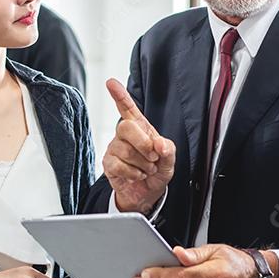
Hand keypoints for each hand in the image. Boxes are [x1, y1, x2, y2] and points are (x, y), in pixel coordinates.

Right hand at [103, 79, 175, 214]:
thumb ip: (168, 149)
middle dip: (142, 143)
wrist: (147, 194)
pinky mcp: (109, 163)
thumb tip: (159, 144)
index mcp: (141, 128)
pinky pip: (118, 165)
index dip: (120, 95)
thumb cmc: (156, 171)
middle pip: (125, 127)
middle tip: (153, 156)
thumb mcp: (169, 160)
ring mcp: (115, 148)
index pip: (128, 108)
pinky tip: (137, 175)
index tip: (111, 83)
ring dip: (142, 164)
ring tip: (147, 169)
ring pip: (124, 150)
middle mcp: (125, 136)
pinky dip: (133, 173)